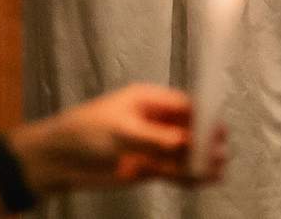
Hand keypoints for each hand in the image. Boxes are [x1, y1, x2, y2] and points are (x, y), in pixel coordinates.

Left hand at [10, 83, 222, 192]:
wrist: (59, 160)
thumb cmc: (85, 133)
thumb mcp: (122, 131)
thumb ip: (156, 138)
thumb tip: (188, 141)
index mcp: (148, 100)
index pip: (183, 104)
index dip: (203, 116)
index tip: (219, 129)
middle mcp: (154, 122)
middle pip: (188, 129)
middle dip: (205, 140)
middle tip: (221, 153)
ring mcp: (151, 146)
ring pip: (183, 153)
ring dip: (200, 160)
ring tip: (219, 169)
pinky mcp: (147, 168)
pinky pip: (174, 171)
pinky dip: (189, 176)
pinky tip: (206, 179)